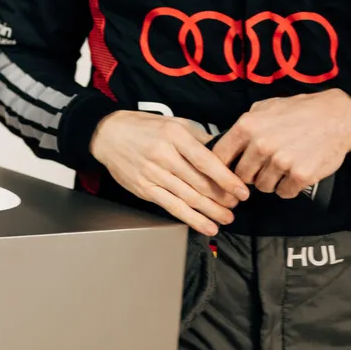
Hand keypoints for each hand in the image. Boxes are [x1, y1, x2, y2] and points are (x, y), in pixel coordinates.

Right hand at [90, 110, 249, 236]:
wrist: (108, 134)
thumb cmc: (144, 128)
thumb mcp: (174, 123)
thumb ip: (200, 138)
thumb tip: (227, 152)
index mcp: (174, 135)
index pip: (206, 161)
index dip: (227, 179)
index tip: (242, 191)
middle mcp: (163, 155)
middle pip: (200, 183)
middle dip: (222, 198)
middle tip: (236, 205)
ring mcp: (152, 173)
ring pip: (189, 198)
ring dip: (212, 211)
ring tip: (227, 218)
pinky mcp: (145, 188)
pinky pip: (172, 206)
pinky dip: (192, 219)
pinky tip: (207, 226)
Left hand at [211, 89, 350, 198]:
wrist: (336, 117)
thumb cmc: (299, 110)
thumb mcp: (264, 108)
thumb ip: (245, 125)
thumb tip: (226, 142)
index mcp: (247, 126)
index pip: (219, 156)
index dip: (220, 166)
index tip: (225, 172)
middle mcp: (261, 145)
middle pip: (240, 176)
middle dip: (249, 174)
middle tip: (262, 168)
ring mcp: (281, 161)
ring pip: (262, 186)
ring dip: (270, 181)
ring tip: (281, 168)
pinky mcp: (300, 175)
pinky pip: (283, 193)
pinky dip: (287, 188)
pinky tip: (293, 176)